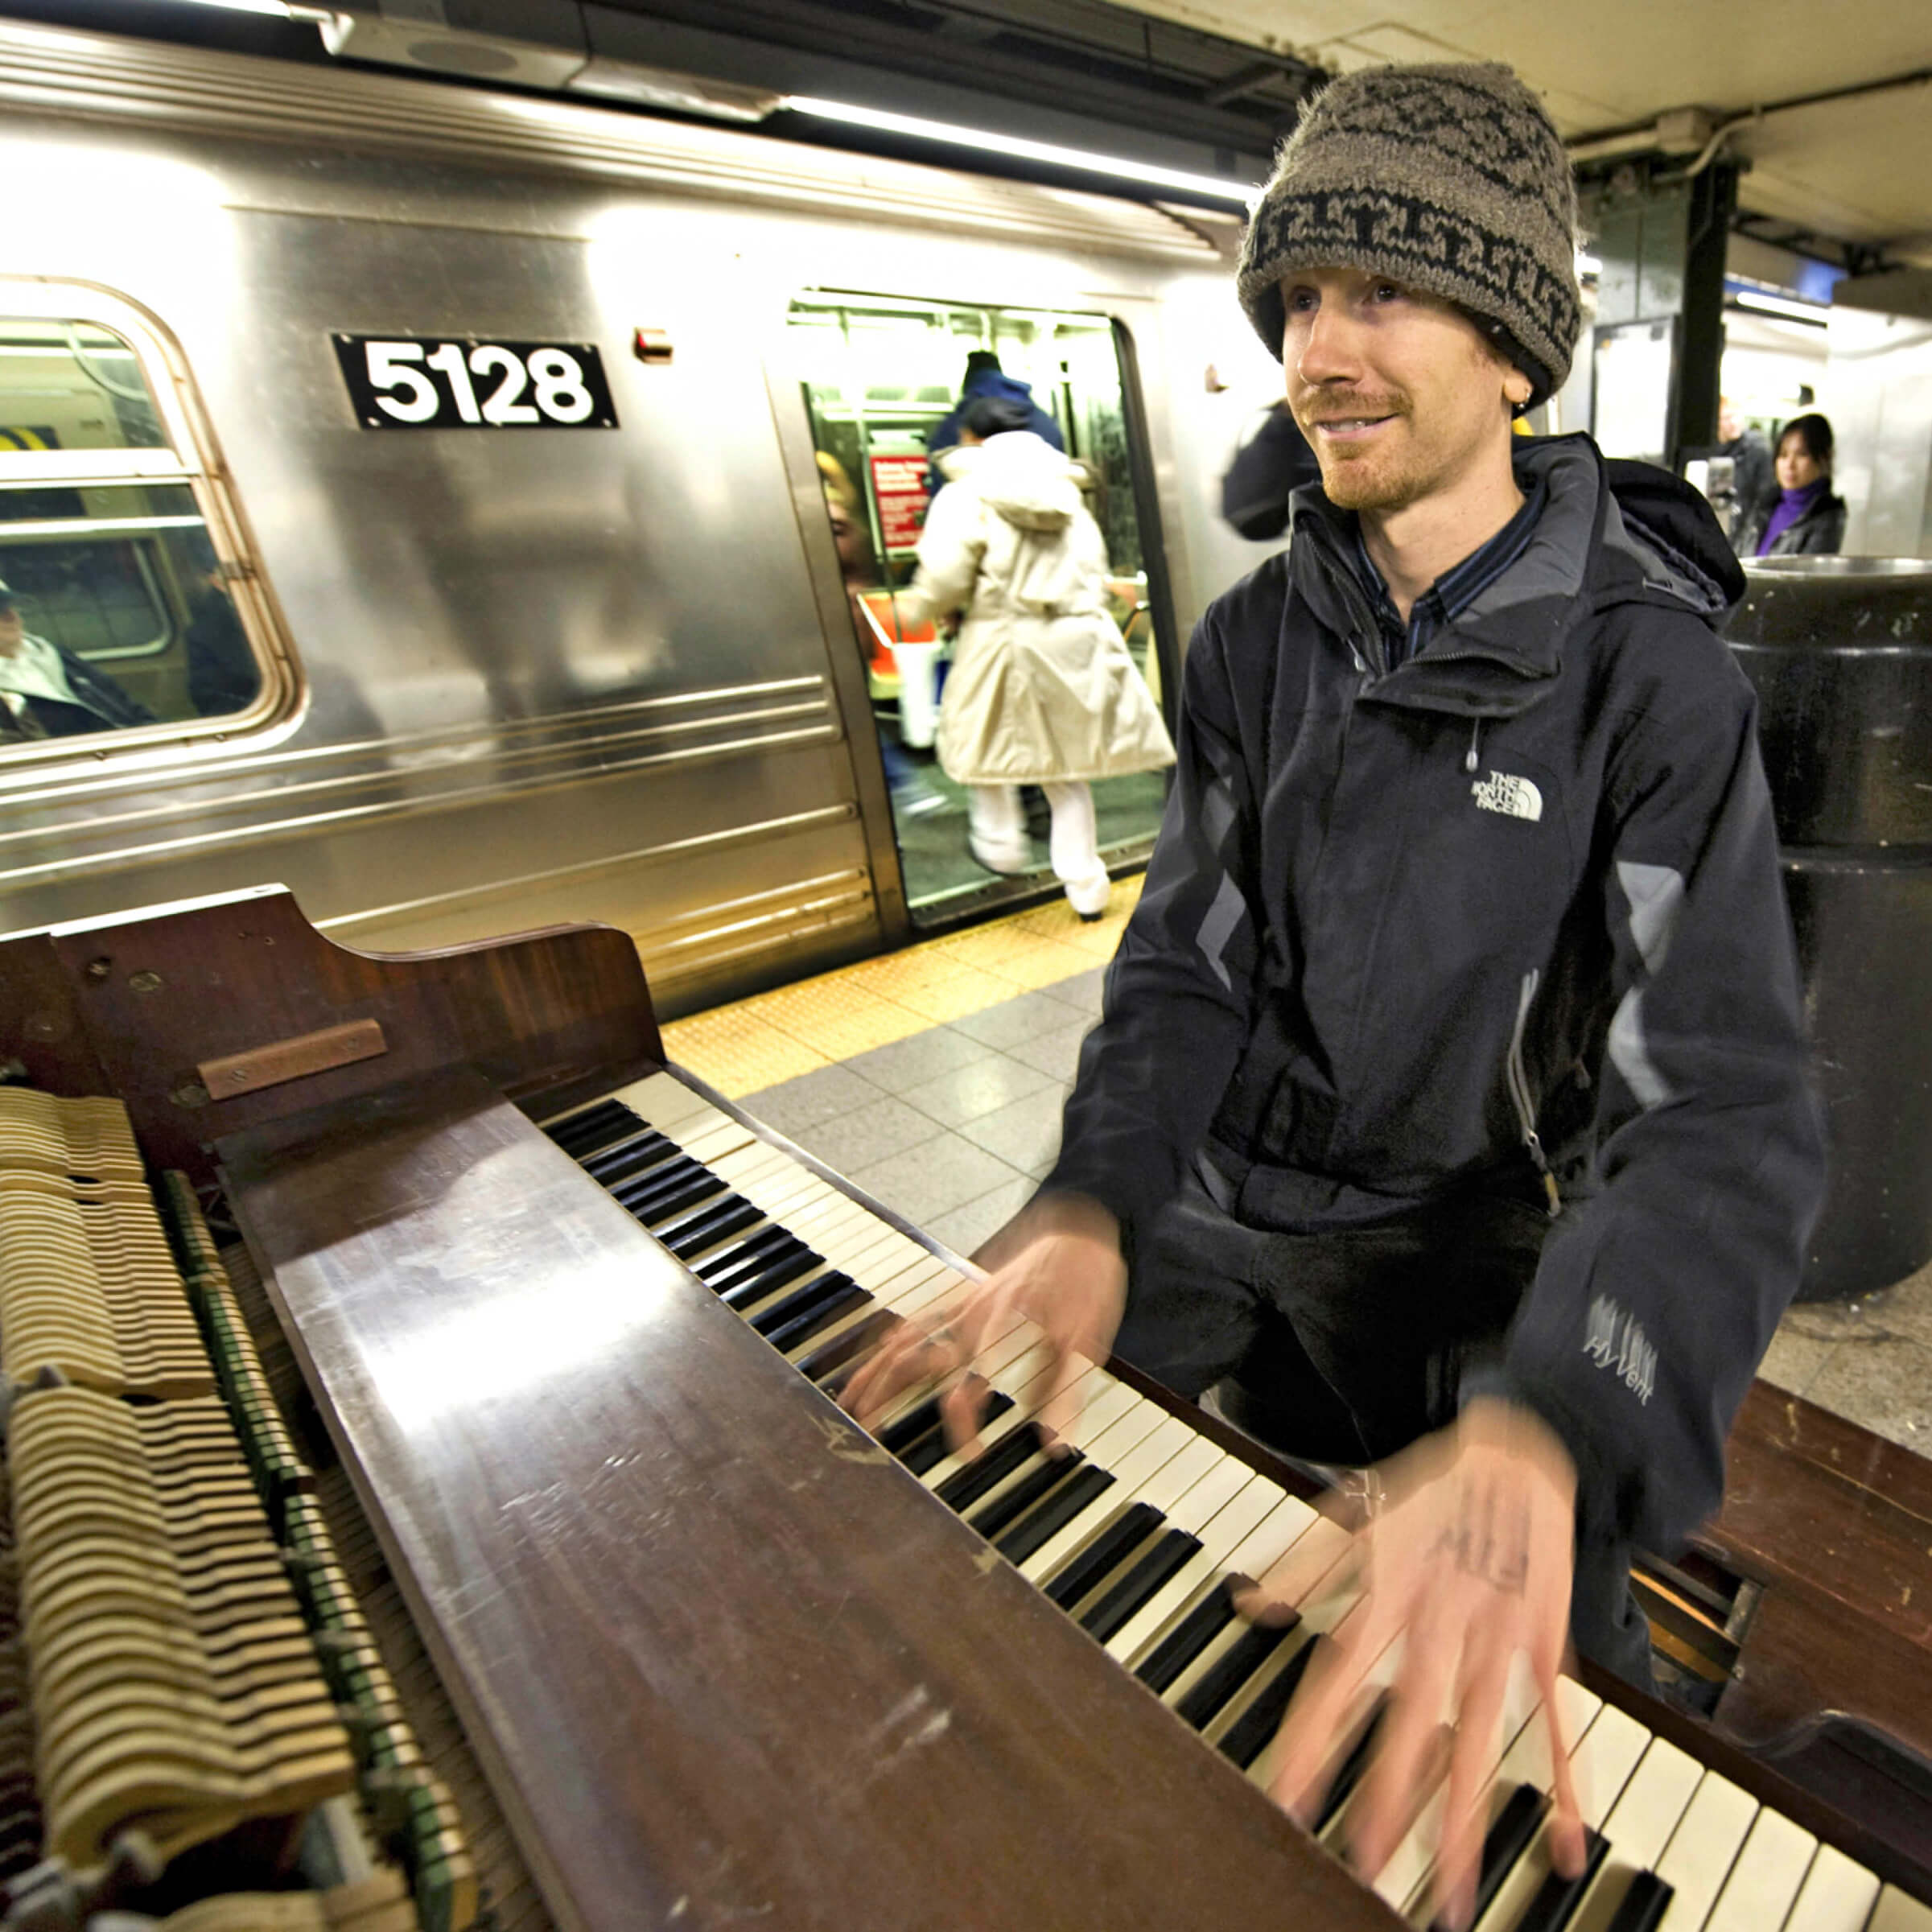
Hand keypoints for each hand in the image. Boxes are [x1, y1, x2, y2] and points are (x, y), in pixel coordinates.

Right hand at [838, 1196, 1125, 1458]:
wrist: (1080, 1233)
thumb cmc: (1085, 1285)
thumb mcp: (1087, 1341)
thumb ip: (1064, 1395)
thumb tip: (1053, 1446)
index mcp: (1002, 1325)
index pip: (969, 1385)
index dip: (964, 1425)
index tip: (967, 1456)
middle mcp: (974, 1313)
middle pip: (917, 1358)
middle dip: (885, 1394)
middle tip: (865, 1431)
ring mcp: (964, 1303)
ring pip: (908, 1337)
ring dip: (877, 1367)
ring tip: (851, 1400)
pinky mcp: (966, 1296)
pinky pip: (921, 1317)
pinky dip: (894, 1337)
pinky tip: (880, 1353)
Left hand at [1263, 1400, 1584, 1929]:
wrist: (1514, 1454)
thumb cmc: (1428, 1490)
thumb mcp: (1351, 1514)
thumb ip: (1299, 1566)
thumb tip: (1247, 1607)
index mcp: (1387, 1592)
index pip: (1338, 1677)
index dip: (1311, 1736)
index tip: (1286, 1793)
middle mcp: (1439, 1620)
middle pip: (1409, 1720)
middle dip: (1387, 1795)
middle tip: (1365, 1864)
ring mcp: (1497, 1635)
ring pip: (1480, 1737)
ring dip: (1465, 1812)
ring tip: (1452, 1883)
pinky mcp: (1545, 1643)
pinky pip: (1555, 1723)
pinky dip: (1565, 1784)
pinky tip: (1564, 1845)